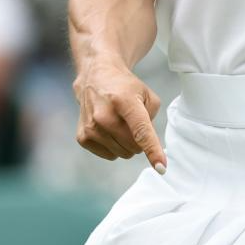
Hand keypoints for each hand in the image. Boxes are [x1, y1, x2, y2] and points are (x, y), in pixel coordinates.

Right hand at [73, 58, 166, 172]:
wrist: (96, 77)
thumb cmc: (126, 88)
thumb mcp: (147, 95)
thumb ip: (152, 120)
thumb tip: (145, 146)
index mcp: (124, 101)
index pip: (141, 131)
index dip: (153, 150)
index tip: (161, 168)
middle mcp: (104, 115)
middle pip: (134, 146)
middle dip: (140, 140)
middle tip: (134, 122)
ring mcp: (91, 127)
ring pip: (123, 154)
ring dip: (127, 143)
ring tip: (120, 122)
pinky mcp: (82, 137)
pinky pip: (110, 155)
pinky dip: (114, 146)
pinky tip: (109, 129)